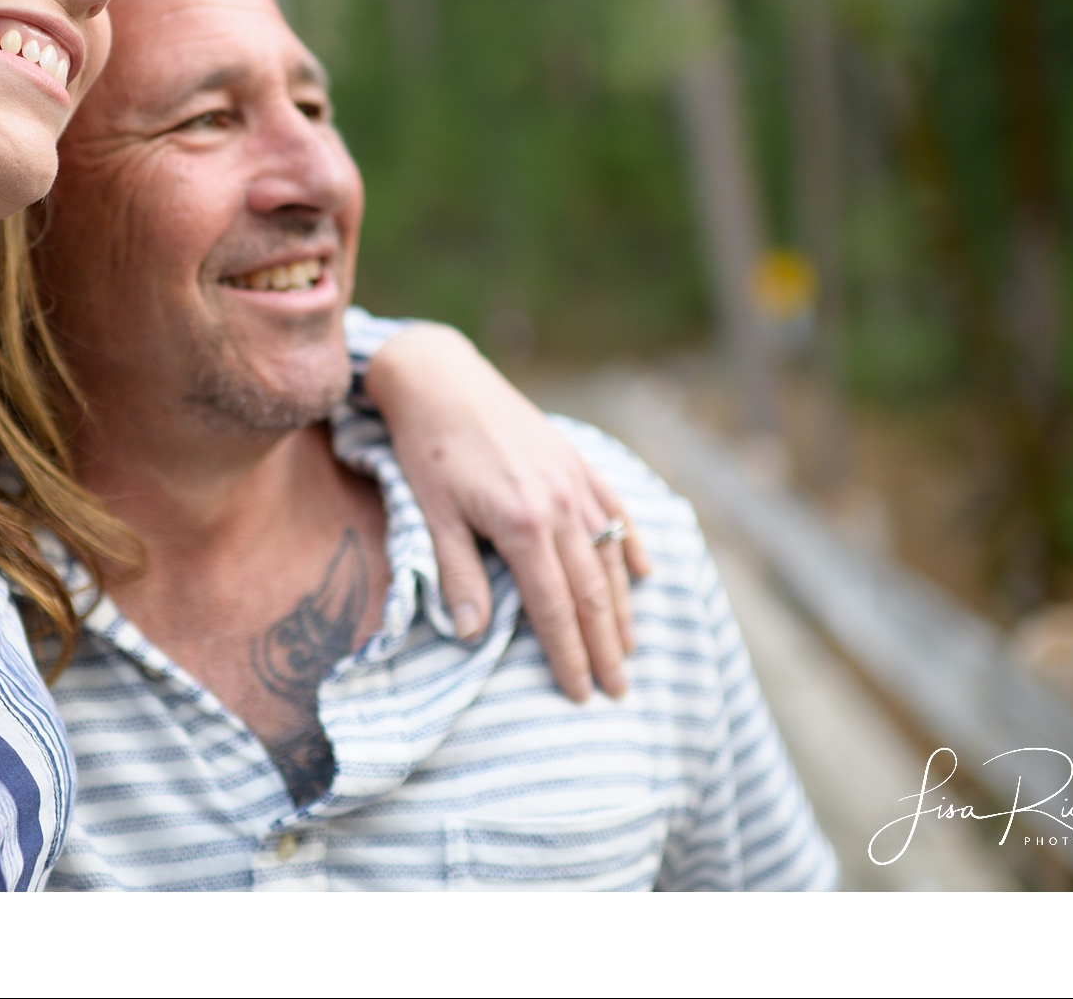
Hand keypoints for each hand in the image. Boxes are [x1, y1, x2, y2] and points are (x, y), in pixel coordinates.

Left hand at [362, 323, 650, 700]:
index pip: (554, 607)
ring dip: (624, 606)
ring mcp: (575, 481)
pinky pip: (616, 510)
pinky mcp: (577, 461)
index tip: (581, 693)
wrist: (441, 380)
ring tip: (630, 648)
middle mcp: (559, 504)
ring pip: (611, 555)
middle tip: (619, 690)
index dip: (569, 654)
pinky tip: (643, 574)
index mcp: (522, 524)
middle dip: (606, 646)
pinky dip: (632, 545)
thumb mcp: (432, 516)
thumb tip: (471, 635)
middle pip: (593, 590)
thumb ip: (458, 575)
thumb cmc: (428, 451)